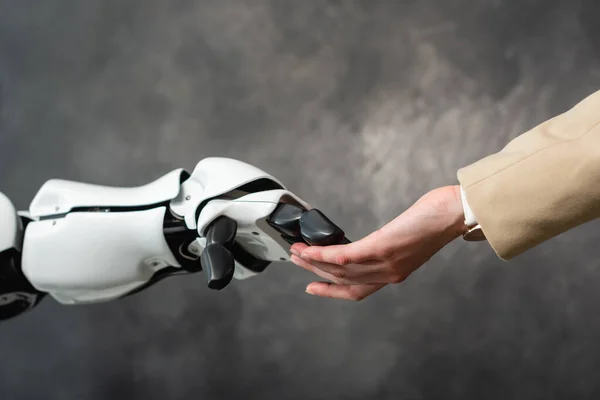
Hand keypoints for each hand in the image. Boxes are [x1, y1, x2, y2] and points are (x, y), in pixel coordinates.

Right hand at [290, 185, 466, 299]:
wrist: (455, 213)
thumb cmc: (435, 220)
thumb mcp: (408, 238)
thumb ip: (388, 245)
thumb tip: (373, 239)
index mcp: (394, 273)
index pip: (357, 291)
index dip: (331, 292)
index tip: (312, 287)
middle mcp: (388, 273)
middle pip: (342, 281)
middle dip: (315, 273)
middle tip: (296, 261)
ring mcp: (384, 262)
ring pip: (339, 271)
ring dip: (312, 262)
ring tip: (296, 252)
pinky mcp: (381, 247)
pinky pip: (344, 256)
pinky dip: (322, 255)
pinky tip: (309, 248)